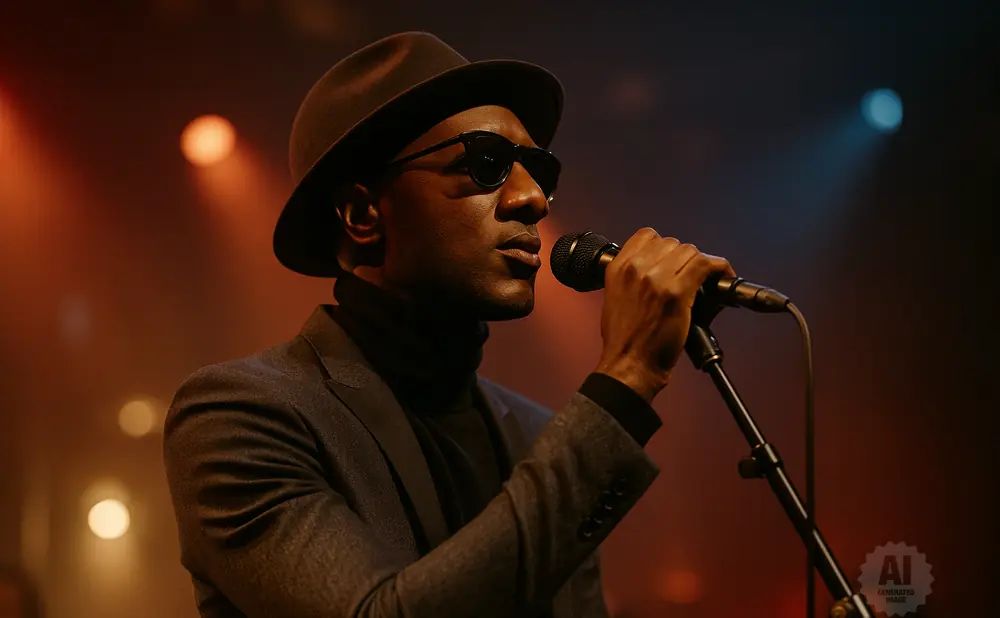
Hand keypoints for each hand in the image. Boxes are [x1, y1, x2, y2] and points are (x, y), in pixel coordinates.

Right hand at [594, 228, 734, 402]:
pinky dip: (719, 267)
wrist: (629, 364)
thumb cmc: (625, 340)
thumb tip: (659, 269)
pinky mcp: (677, 292)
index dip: (664, 246)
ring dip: (701, 263)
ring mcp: (656, 279)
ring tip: (705, 279)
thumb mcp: (616, 298)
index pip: (647, 235)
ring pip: (690, 251)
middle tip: (691, 276)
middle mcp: (636, 269)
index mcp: (618, 268)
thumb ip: (633, 278)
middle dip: (684, 258)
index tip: (673, 259)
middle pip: (672, 243)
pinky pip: (705, 265)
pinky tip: (723, 276)